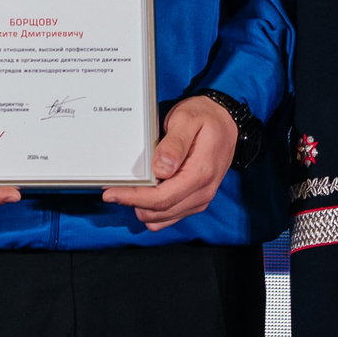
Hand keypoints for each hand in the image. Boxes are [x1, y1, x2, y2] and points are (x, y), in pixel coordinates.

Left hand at [101, 95, 235, 229]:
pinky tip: (144, 193)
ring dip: (142, 207)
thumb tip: (161, 169)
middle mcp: (202, 192)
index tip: (111, 193)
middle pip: (159, 212)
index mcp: (200, 173)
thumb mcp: (187, 120)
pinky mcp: (195, 201)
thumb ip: (174, 144)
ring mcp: (200, 199)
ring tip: (127, 189)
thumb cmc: (205, 118)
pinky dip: (153, 209)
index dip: (133, 198)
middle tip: (113, 189)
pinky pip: (169, 216)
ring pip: (162, 218)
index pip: (162, 198)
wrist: (226, 122)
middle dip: (132, 203)